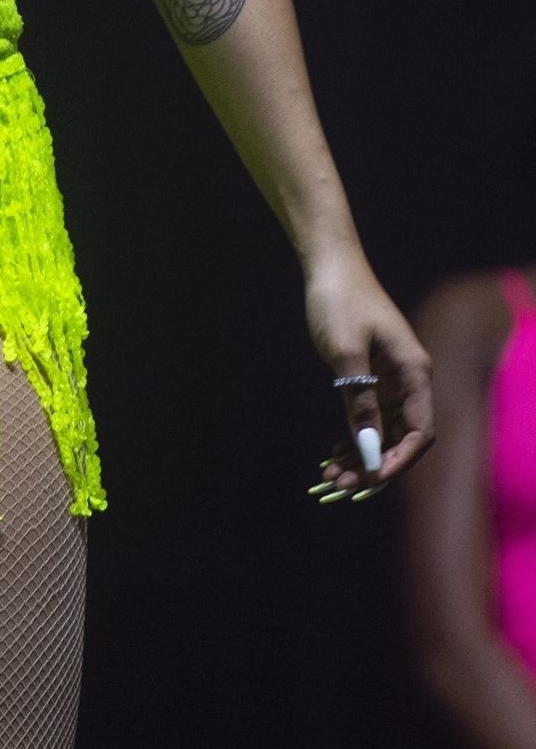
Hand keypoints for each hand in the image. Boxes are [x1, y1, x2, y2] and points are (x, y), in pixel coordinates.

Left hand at [301, 246, 433, 501]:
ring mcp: (392, 377)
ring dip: (362, 454)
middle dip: (374, 464)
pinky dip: (355, 435)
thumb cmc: (340, 301)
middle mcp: (410, 378)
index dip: (398, 461)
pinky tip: (334, 452)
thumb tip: (369, 448)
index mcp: (415, 372)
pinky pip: (371, 416)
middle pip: (402, 437)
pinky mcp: (373, 374)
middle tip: (340, 483)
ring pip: (384, 430)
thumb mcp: (346, 353)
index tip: (370, 480)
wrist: (329, 264)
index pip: (419, 432)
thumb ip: (360, 402)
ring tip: (331, 474)